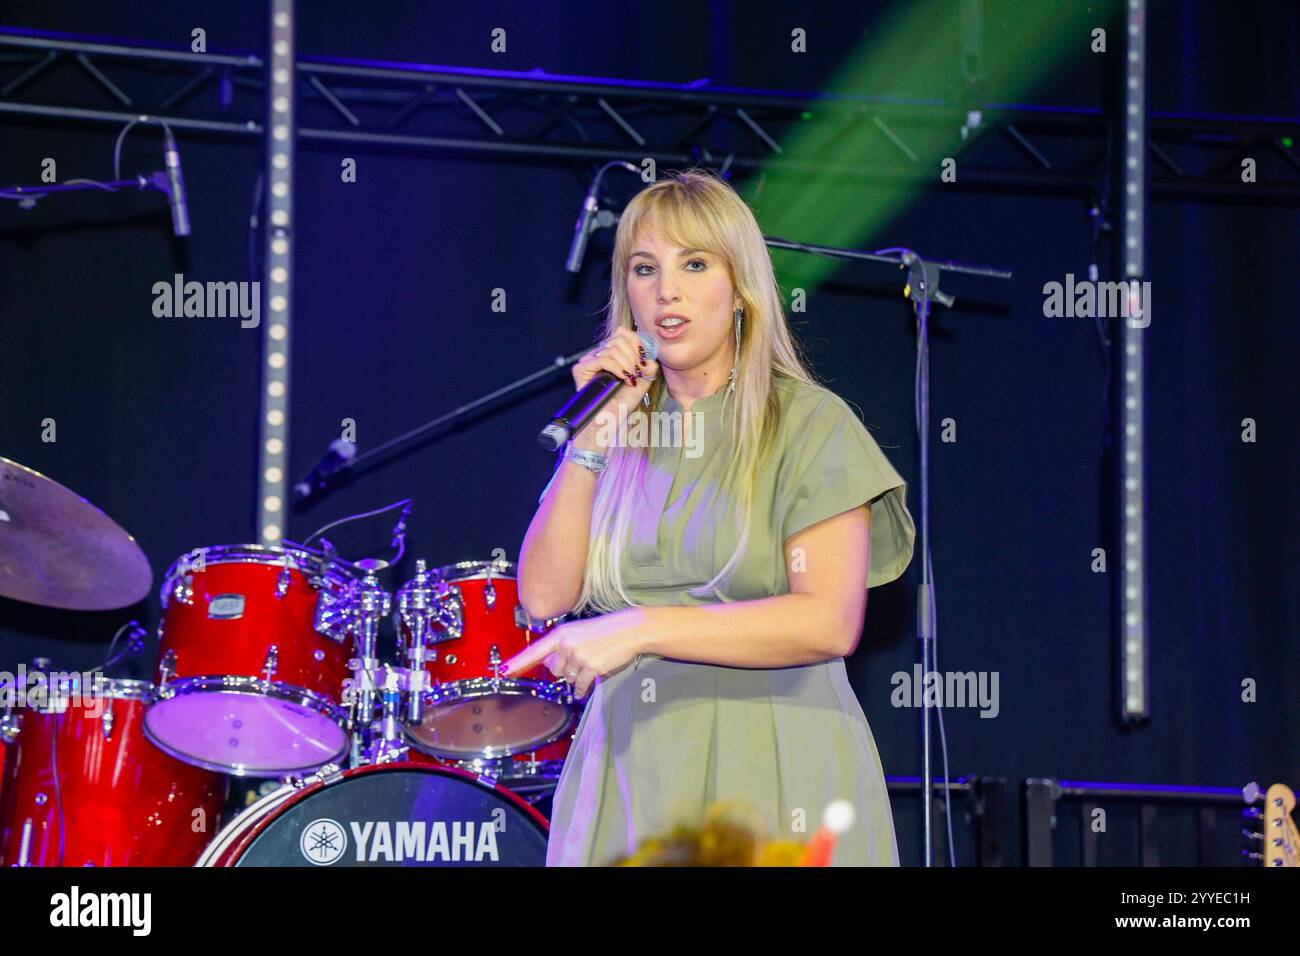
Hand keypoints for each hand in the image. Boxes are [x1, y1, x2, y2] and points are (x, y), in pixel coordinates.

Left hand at [501, 607, 648, 699]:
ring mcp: (578, 656)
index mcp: (561, 633)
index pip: (534, 652)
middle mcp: (566, 644)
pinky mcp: (591, 667)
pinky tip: (592, 679)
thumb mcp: (579, 632)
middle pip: (554, 670)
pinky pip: (580, 685)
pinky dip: (584, 687)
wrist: (629, 630)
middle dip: (565, 669)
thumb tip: (551, 666)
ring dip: (578, 676)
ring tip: (592, 662)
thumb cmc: (605, 631)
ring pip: (568, 678)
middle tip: (582, 658)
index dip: (518, 663)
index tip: (503, 671)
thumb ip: (562, 647)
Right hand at [570, 327, 658, 450]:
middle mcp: (598, 355)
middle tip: (636, 373)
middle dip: (633, 355)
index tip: (643, 360)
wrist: (606, 424)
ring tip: (630, 380)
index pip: (622, 334)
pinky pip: (603, 359)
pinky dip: (618, 368)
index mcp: (611, 356)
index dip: (636, 342)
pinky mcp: (581, 369)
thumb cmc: (621, 407)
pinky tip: (624, 379)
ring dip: (627, 364)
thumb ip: (648, 366)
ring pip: (612, 348)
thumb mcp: (642, 383)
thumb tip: (649, 353)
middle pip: (619, 338)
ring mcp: (588, 361)